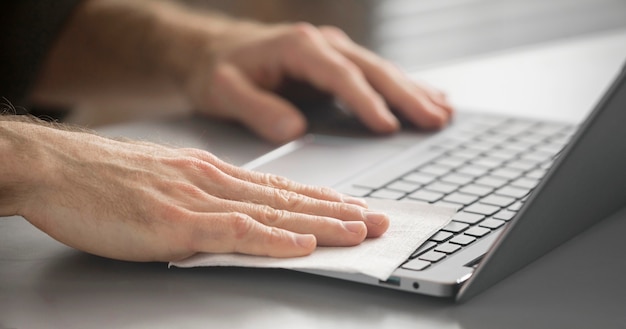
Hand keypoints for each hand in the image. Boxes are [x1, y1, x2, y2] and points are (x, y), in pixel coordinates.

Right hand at [4, 121, 388, 261]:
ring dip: (321, 224)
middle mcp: (215, 181)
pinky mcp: (176, 223)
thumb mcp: (167, 184)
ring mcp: (198, 200)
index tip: (353, 207)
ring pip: (273, 214)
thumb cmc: (106, 179)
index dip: (321, 200)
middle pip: (288, 200)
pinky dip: (273, 239)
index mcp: (213, 174)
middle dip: (338, 212)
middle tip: (377, 220)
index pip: (280, 189)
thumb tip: (235, 218)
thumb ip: (204, 201)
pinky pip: (235, 231)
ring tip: (360, 230)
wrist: (58, 168)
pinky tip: (302, 245)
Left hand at [183, 21, 453, 141]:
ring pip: (381, 70)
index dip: (366, 100)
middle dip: (406, 95)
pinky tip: (426, 97)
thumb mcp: (223, 89)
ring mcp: (332, 52)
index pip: (340, 75)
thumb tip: (294, 129)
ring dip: (412, 91)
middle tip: (436, 119)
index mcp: (298, 47)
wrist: (211, 50)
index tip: (389, 125)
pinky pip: (374, 76)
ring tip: (443, 112)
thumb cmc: (216, 70)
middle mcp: (322, 44)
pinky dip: (402, 88)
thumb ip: (256, 108)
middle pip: (372, 69)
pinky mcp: (335, 64)